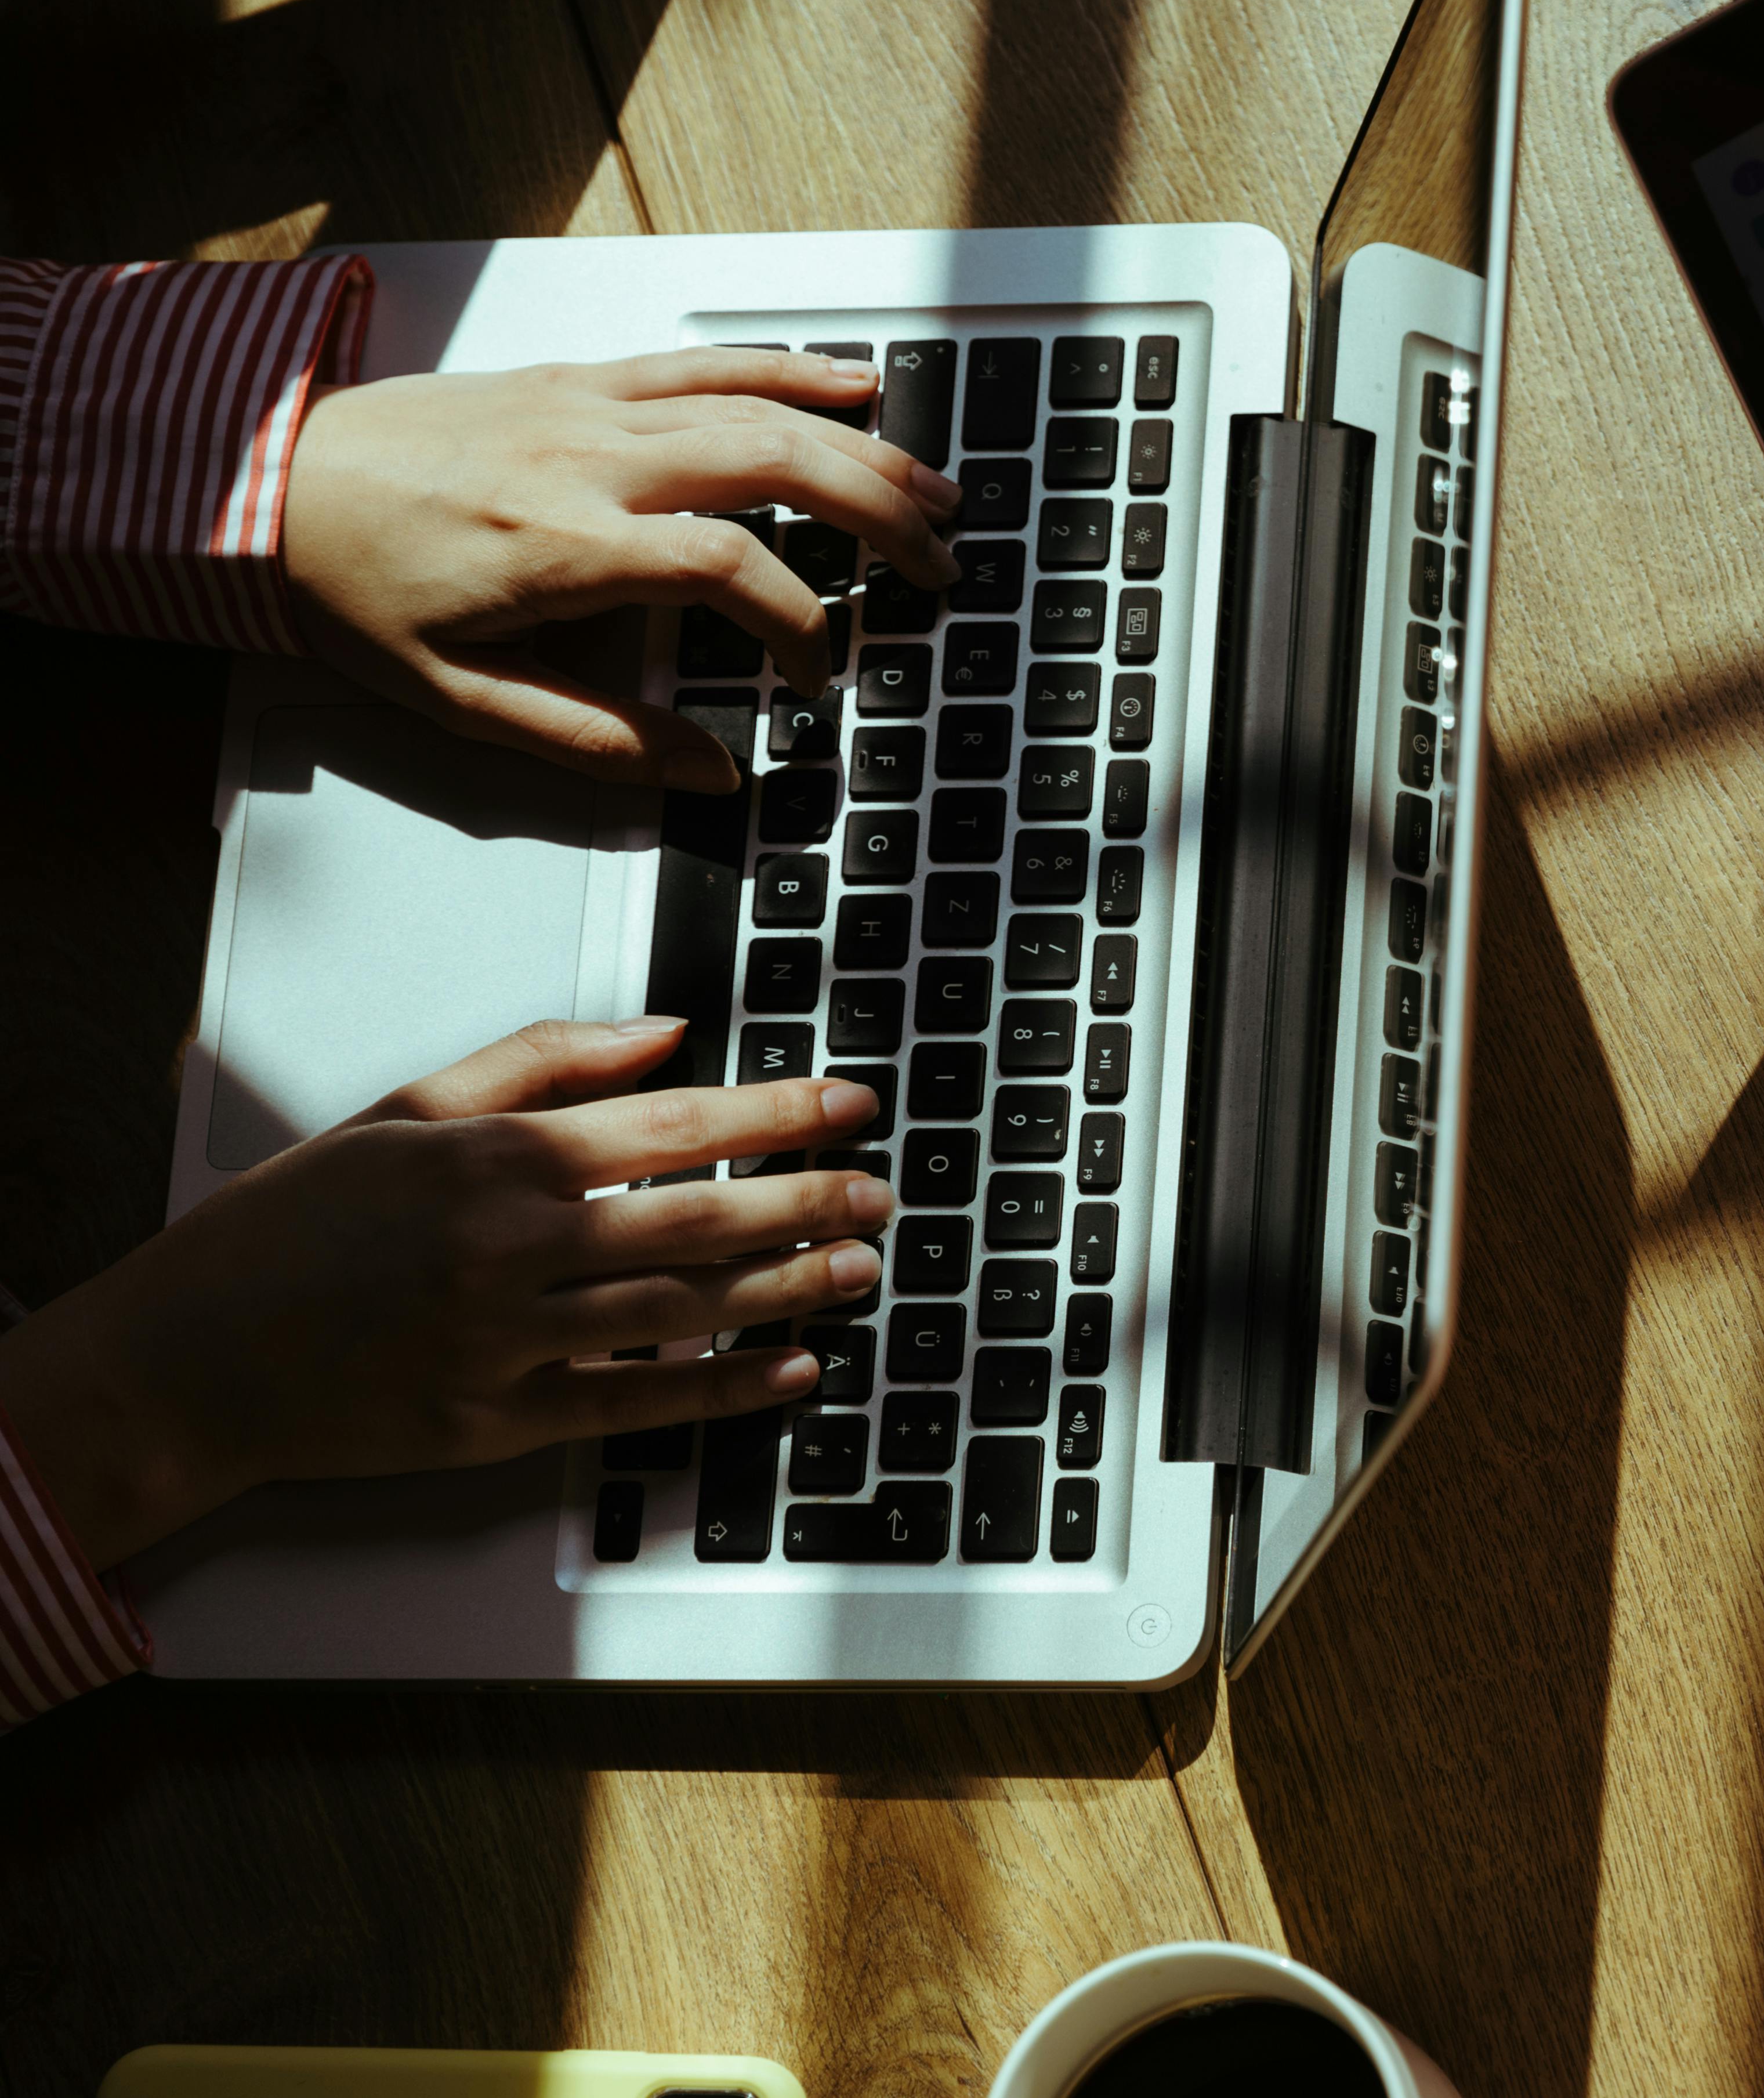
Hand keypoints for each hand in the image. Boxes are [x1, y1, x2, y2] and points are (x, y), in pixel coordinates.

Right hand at [0, 1019, 889, 1569]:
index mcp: (491, 1160)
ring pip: (680, 1315)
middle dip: (806, 1202)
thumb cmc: (294, 1224)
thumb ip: (540, 1059)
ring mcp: (503, 1344)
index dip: (776, 1115)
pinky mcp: (493, 1426)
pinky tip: (793, 1372)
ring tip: (860, 1268)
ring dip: (786, 1291)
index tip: (853, 1105)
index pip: (671, 1127)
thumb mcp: (404, 1109)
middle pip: (695, 1222)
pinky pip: (634, 1406)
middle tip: (884, 1193)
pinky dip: (724, 1391)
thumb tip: (668, 1029)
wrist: (187, 1357)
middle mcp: (507, 1251)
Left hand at [281, 349, 963, 792]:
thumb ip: (594, 741)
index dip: (797, 625)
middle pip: (775, 466)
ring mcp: (591, 406)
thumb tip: (709, 773)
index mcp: (565, 547)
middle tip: (939, 565)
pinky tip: (855, 388)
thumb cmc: (352, 589)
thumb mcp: (459, 701)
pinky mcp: (581, 377)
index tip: (814, 675)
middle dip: (878, 516)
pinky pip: (707, 361)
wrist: (261, 481)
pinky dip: (790, 368)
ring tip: (936, 490)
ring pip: (759, 408)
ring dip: (863, 448)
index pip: (728, 569)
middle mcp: (592, 461)